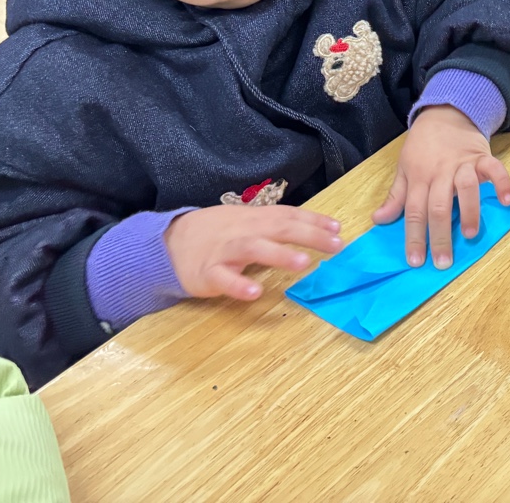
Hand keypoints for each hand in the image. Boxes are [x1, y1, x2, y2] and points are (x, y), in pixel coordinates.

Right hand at [165, 205, 341, 299]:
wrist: (171, 243)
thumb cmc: (218, 233)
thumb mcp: (248, 221)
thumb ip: (277, 224)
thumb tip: (316, 227)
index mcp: (256, 217)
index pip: (289, 215)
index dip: (314, 221)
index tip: (339, 229)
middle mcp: (244, 231)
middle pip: (279, 228)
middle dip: (309, 236)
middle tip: (337, 245)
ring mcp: (225, 251)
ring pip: (254, 249)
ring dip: (279, 256)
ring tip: (303, 263)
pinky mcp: (208, 273)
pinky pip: (224, 280)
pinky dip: (239, 285)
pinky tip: (255, 293)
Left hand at [373, 105, 509, 269]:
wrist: (445, 112)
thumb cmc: (422, 146)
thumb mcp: (404, 168)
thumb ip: (395, 196)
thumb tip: (379, 220)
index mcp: (418, 178)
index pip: (413, 212)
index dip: (414, 237)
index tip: (416, 261)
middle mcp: (439, 173)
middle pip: (437, 206)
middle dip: (439, 236)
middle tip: (443, 261)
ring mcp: (461, 164)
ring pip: (464, 188)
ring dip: (468, 212)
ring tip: (470, 235)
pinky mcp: (481, 156)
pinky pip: (493, 169)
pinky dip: (501, 183)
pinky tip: (505, 201)